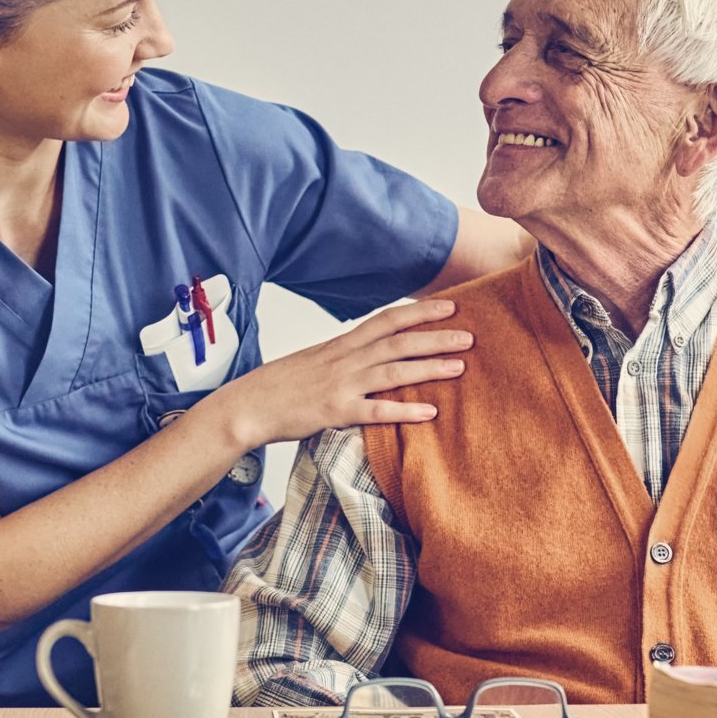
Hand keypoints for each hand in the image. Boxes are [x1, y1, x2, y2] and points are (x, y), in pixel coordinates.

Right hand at [208, 300, 472, 447]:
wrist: (246, 405)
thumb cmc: (279, 387)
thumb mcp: (314, 362)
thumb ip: (344, 358)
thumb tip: (371, 356)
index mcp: (340, 345)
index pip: (386, 320)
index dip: (419, 311)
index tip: (450, 305)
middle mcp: (344, 360)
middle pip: (397, 341)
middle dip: (435, 336)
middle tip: (470, 333)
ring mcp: (341, 385)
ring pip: (393, 371)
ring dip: (429, 367)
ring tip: (460, 366)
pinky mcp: (335, 412)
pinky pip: (376, 411)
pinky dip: (404, 410)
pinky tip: (429, 412)